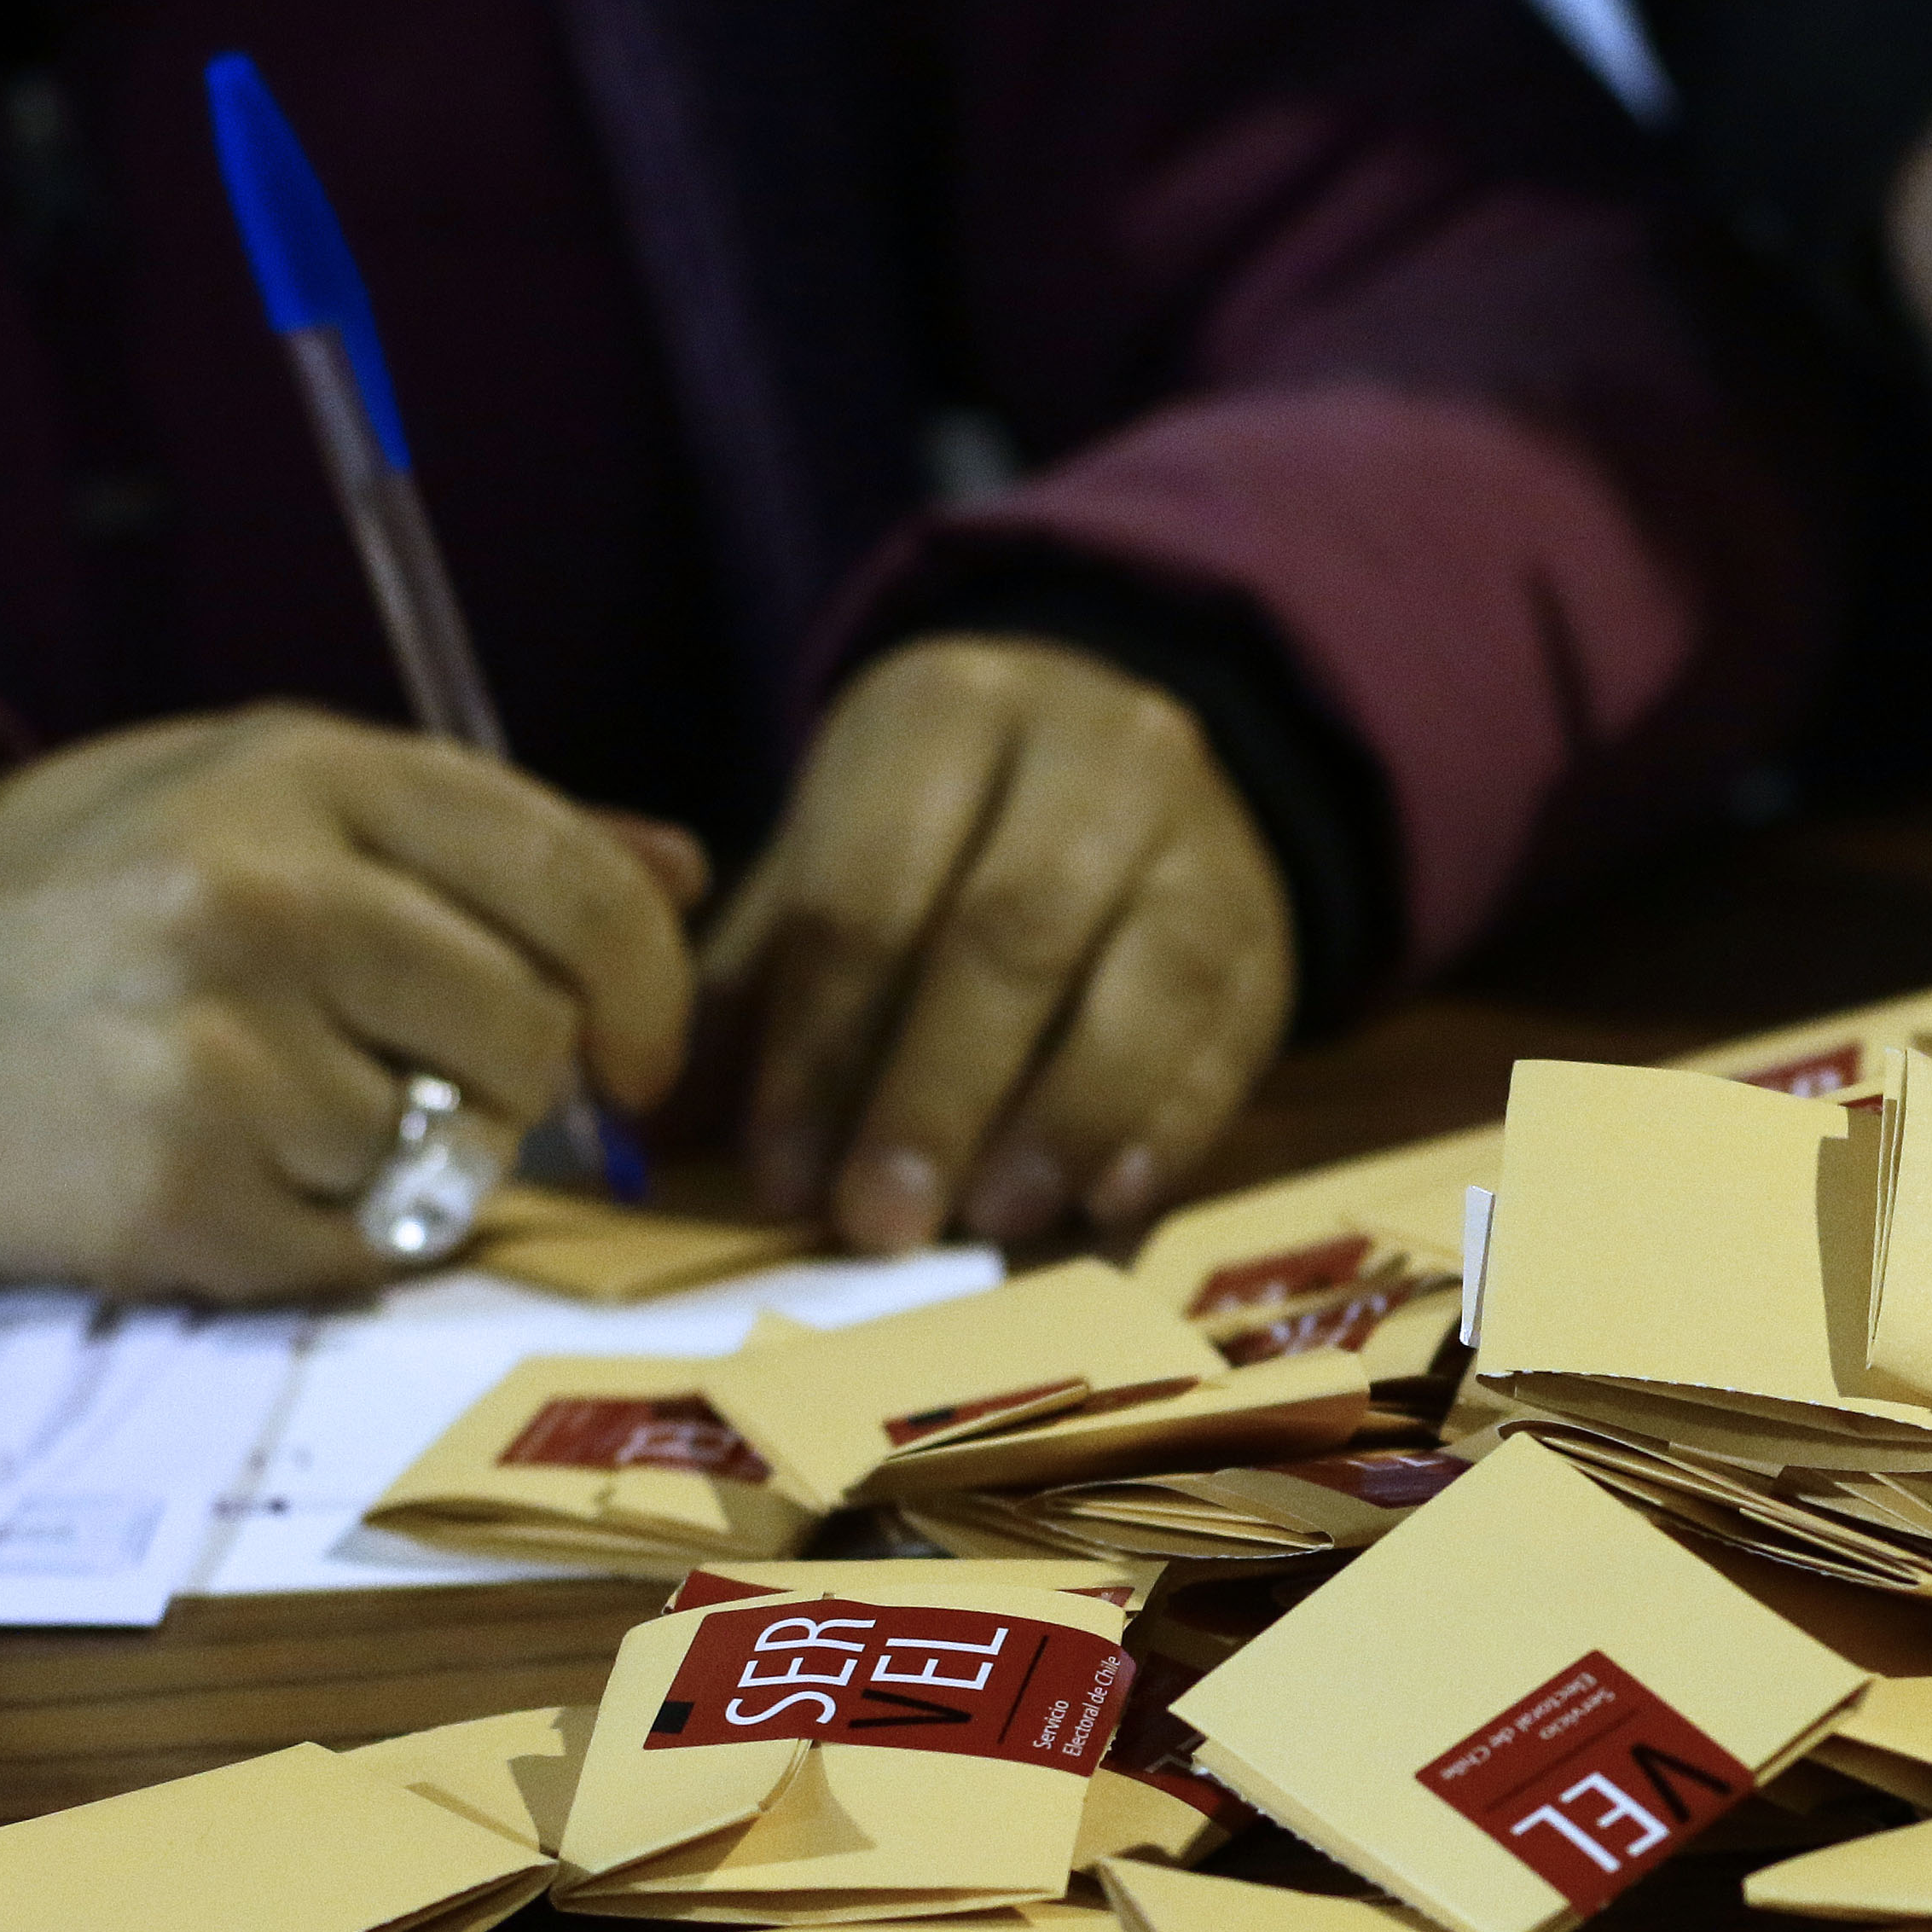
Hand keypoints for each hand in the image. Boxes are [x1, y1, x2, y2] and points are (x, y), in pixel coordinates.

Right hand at [0, 706, 698, 1299]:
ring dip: (403, 1159)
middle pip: (533, 1034)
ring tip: (278, 1104)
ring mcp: (215, 1047)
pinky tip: (232, 1173)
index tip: (643, 1052)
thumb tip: (679, 870)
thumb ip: (492, 837)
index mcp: (313, 776)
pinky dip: (326, 1237)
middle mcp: (265, 896)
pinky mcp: (177, 1191)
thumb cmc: (104, 892)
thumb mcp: (279, 800)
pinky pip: (365, 1251)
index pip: (579, 882)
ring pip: (455, 1153)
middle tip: (405, 1072)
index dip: (649, 984)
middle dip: (506, 1079)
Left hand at [714, 636, 1293, 1255]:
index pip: (870, 888)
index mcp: (951, 709)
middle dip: (936, 1092)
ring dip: (1061, 1119)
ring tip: (993, 1221)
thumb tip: (662, 1131)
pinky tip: (1107, 1200)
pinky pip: (1230, 1036)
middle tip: (880, 1222)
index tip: (783, 1174)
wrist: (1120, 765)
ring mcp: (1202, 837)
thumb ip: (755, 983)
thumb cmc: (942, 831)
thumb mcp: (834, 851)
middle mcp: (1098, 751)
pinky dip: (1168, 1128)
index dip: (821, 1043)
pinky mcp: (1269, 932)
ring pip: (1143, 982)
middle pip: (1011, 931)